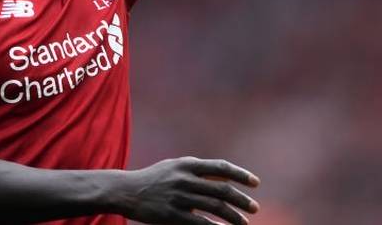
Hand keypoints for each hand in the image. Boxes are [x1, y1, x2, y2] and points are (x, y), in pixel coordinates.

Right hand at [113, 156, 260, 224]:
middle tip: (254, 208)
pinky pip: (200, 223)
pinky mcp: (172, 215)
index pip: (221, 167)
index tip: (256, 183)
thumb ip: (200, 171)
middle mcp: (185, 179)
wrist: (126, 191)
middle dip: (241, 200)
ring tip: (244, 223)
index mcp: (187, 164)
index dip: (241, 175)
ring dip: (233, 217)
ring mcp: (179, 197)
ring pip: (215, 208)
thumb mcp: (176, 167)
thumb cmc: (154, 179)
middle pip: (222, 189)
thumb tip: (227, 178)